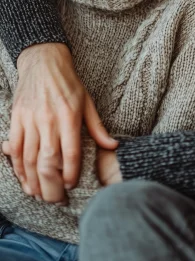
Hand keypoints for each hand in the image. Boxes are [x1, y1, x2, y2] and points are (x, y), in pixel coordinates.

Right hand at [2, 43, 117, 201]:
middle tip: (56, 200)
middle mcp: (48, 119)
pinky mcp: (16, 118)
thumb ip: (97, 127)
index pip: (70, 152)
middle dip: (51, 186)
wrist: (43, 60)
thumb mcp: (87, 101)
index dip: (71, 174)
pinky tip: (24, 181)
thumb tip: (113, 146)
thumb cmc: (69, 82)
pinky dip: (18, 168)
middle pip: (47, 162)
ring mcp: (30, 119)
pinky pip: (15, 149)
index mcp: (69, 115)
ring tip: (40, 196)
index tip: (72, 186)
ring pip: (29, 159)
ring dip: (34, 182)